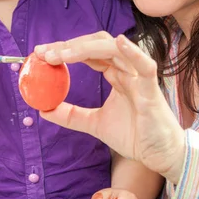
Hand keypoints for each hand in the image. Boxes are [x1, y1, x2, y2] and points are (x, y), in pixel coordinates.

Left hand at [35, 32, 185, 183]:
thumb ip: (71, 115)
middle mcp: (127, 70)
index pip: (87, 54)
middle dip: (70, 45)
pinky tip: (118, 43)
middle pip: (97, 45)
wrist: (158, 155)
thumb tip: (43, 109)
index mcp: (116, 74)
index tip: (40, 54)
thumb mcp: (94, 124)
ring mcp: (139, 77)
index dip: (65, 50)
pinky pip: (145, 66)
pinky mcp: (151, 89)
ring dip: (86, 48)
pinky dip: (133, 52)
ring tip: (62, 54)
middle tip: (44, 52)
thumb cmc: (134, 135)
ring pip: (114, 50)